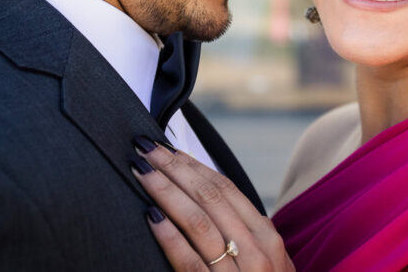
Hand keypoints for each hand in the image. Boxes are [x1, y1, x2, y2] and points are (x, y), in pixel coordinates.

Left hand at [131, 138, 294, 271]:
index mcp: (266, 236)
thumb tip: (202, 194)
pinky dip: (169, 238)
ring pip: (198, 223)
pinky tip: (150, 218)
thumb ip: (241, 231)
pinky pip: (189, 264)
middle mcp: (256, 251)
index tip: (166, 148)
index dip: (192, 164)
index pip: (225, 188)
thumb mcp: (263, 261)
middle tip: (145, 148)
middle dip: (173, 169)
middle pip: (209, 198)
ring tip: (141, 172)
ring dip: (166, 192)